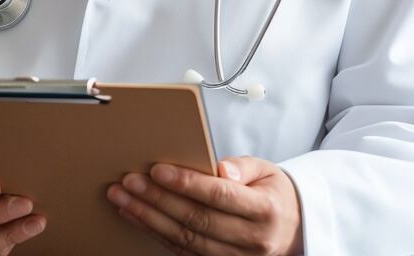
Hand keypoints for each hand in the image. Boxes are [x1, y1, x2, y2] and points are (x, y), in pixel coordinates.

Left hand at [107, 157, 301, 255]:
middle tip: (129, 182)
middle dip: (157, 199)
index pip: (220, 196)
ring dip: (148, 218)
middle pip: (197, 219)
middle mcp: (252, 239)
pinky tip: (135, 216)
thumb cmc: (272, 194)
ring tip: (122, 197)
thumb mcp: (266, 171)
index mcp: (265, 210)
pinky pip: (182, 251)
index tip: (157, 170)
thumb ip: (243, 166)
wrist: (290, 229)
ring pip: (185, 239)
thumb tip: (220, 168)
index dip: (187, 183)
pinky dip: (155, 233)